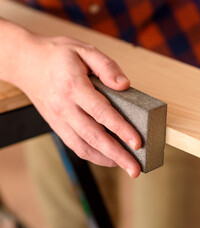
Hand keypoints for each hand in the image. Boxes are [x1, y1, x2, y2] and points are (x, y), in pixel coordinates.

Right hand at [13, 34, 141, 176]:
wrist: (26, 62)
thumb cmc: (58, 55)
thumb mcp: (85, 49)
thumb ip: (107, 67)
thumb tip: (124, 85)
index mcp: (73, 86)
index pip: (101, 112)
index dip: (121, 129)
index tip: (137, 143)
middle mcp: (64, 107)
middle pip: (94, 136)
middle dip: (117, 155)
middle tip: (136, 169)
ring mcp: (59, 119)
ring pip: (83, 146)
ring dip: (106, 159)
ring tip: (126, 167)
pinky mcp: (57, 125)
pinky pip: (75, 145)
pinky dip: (93, 155)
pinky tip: (109, 158)